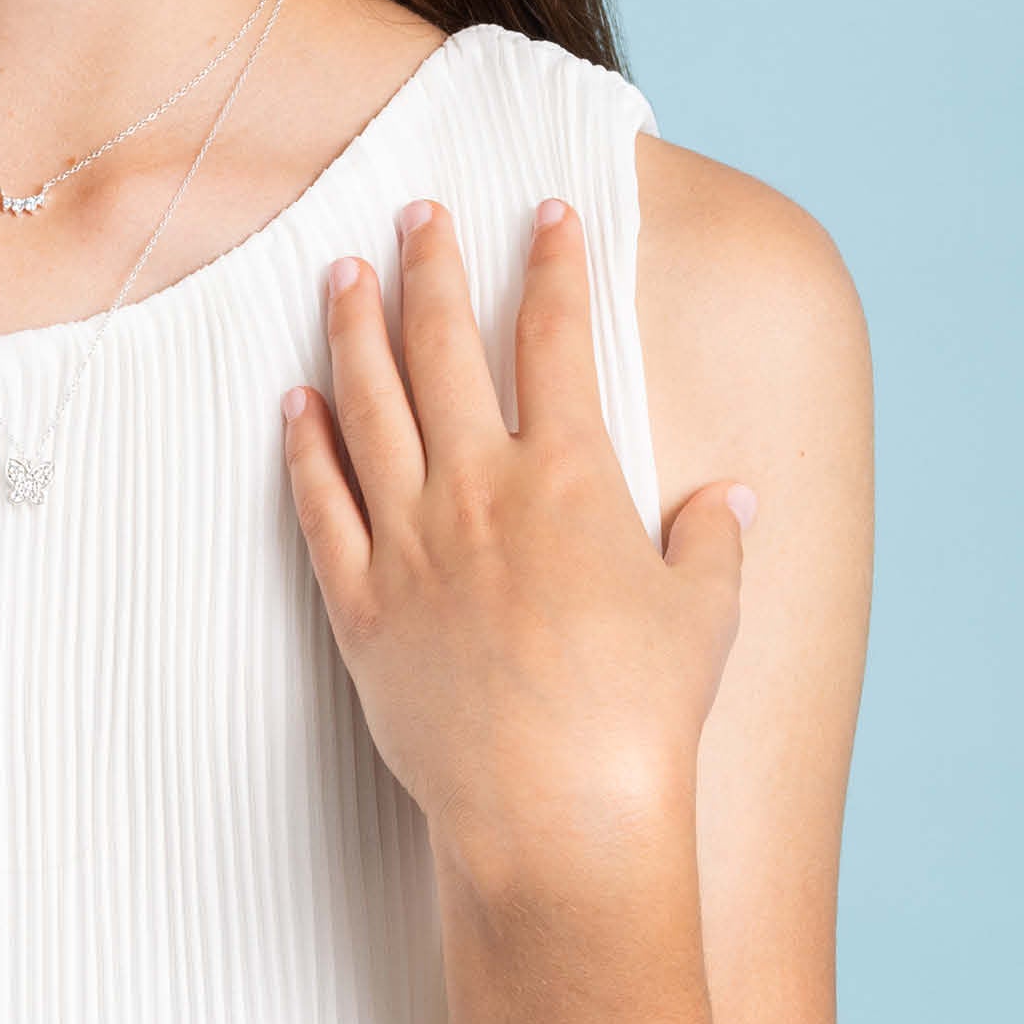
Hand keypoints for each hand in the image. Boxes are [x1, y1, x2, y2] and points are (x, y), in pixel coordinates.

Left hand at [281, 194, 755, 902]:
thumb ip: (710, 542)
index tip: (546, 210)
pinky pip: (320, 504)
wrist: (556, 814)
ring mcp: (409, 544)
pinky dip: (303, 446)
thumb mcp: (704, 616)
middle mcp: (479, 491)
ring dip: (353, 328)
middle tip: (416, 209)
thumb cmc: (644, 718)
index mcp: (570, 477)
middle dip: (431, 265)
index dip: (552, 263)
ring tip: (343, 272)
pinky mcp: (359, 605)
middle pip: (443, 346)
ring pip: (367, 405)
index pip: (556, 337)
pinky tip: (295, 402)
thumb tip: (728, 496)